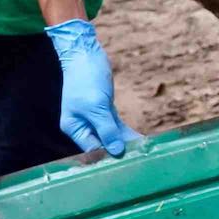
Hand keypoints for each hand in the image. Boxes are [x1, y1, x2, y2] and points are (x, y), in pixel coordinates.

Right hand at [44, 19, 142, 158]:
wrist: (85, 53)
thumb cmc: (86, 79)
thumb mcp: (96, 106)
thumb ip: (106, 129)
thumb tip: (116, 151)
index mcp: (74, 128)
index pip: (92, 149)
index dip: (108, 157)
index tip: (126, 165)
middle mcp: (82, 126)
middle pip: (102, 143)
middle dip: (119, 151)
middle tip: (139, 159)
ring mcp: (93, 117)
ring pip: (111, 135)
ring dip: (125, 142)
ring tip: (143, 152)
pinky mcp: (103, 109)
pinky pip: (115, 125)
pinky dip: (125, 131)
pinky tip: (138, 139)